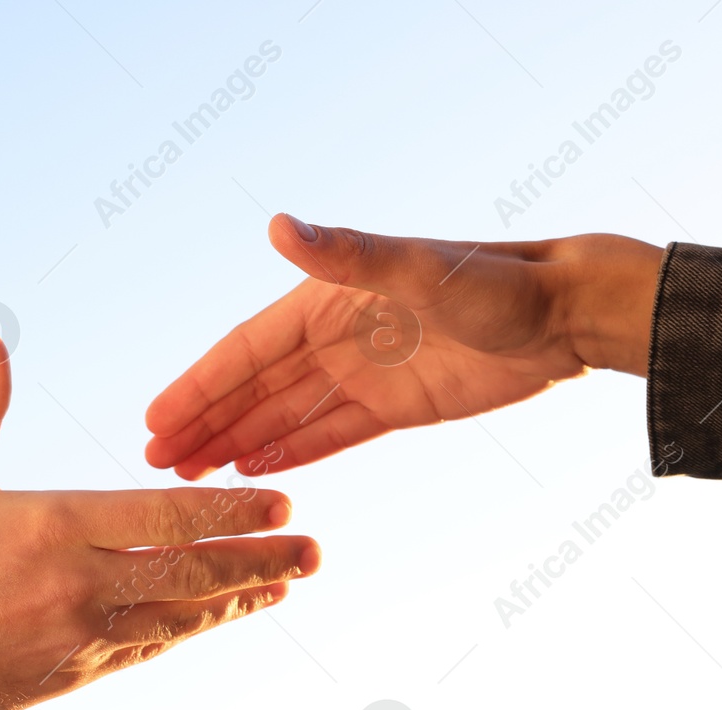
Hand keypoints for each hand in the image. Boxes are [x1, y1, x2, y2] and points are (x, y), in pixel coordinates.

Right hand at [0, 331, 319, 709]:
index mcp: (54, 527)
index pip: (165, 517)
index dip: (232, 512)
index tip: (283, 503)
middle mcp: (79, 585)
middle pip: (192, 571)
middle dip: (260, 559)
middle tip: (315, 550)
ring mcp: (81, 636)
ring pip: (181, 616)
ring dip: (240, 599)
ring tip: (288, 585)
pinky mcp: (76, 673)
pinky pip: (151, 647)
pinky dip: (194, 630)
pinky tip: (225, 616)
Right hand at [144, 216, 662, 478]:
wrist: (566, 316)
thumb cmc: (496, 281)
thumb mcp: (419, 269)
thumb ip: (346, 253)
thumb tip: (276, 225)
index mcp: (327, 300)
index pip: (245, 351)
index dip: (198, 386)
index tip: (155, 421)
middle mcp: (336, 337)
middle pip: (254, 388)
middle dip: (204, 424)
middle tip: (156, 462)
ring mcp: (363, 374)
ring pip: (284, 416)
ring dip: (237, 442)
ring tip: (191, 473)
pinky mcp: (396, 407)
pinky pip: (330, 434)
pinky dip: (291, 452)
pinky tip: (255, 470)